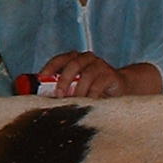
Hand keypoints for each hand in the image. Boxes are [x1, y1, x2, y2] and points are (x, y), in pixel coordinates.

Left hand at [41, 53, 162, 97]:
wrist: (121, 87)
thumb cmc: (92, 88)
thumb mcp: (75, 87)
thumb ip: (62, 89)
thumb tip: (42, 100)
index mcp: (75, 59)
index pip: (59, 59)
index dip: (49, 68)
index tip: (41, 79)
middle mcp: (87, 59)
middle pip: (73, 64)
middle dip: (63, 80)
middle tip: (59, 94)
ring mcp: (100, 65)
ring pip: (87, 75)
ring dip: (78, 90)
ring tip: (73, 102)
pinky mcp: (110, 75)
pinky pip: (99, 84)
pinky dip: (91, 95)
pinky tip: (88, 103)